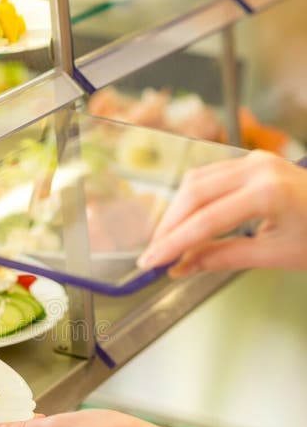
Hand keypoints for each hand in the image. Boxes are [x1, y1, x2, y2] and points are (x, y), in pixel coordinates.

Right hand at [137, 150, 306, 276]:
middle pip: (193, 192)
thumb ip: (223, 258)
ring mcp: (256, 160)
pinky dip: (192, 199)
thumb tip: (183, 266)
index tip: (152, 262)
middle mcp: (258, 168)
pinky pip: (211, 175)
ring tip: (166, 241)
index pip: (204, 220)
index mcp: (267, 192)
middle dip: (169, 226)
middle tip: (154, 254)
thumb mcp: (274, 255)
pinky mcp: (254, 162)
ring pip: (197, 180)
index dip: (173, 243)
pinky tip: (185, 221)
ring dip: (177, 211)